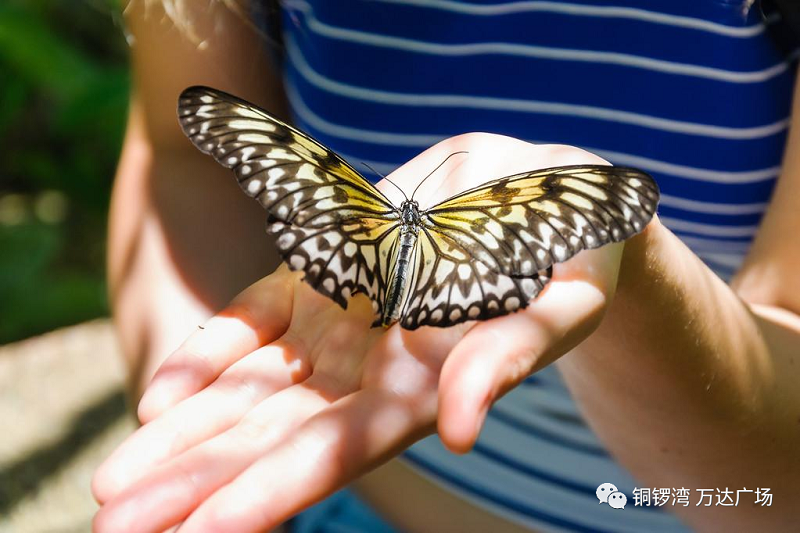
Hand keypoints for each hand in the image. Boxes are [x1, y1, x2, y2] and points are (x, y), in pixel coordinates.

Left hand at [92, 133, 625, 531]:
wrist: (541, 187)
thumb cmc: (568, 252)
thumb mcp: (557, 303)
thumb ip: (504, 359)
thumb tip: (456, 430)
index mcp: (427, 387)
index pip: (340, 453)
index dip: (273, 490)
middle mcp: (373, 368)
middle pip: (275, 436)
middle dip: (200, 481)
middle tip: (117, 524)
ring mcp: (340, 321)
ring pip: (250, 389)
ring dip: (185, 434)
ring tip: (116, 483)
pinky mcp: (322, 271)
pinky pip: (254, 319)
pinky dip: (208, 355)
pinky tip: (158, 400)